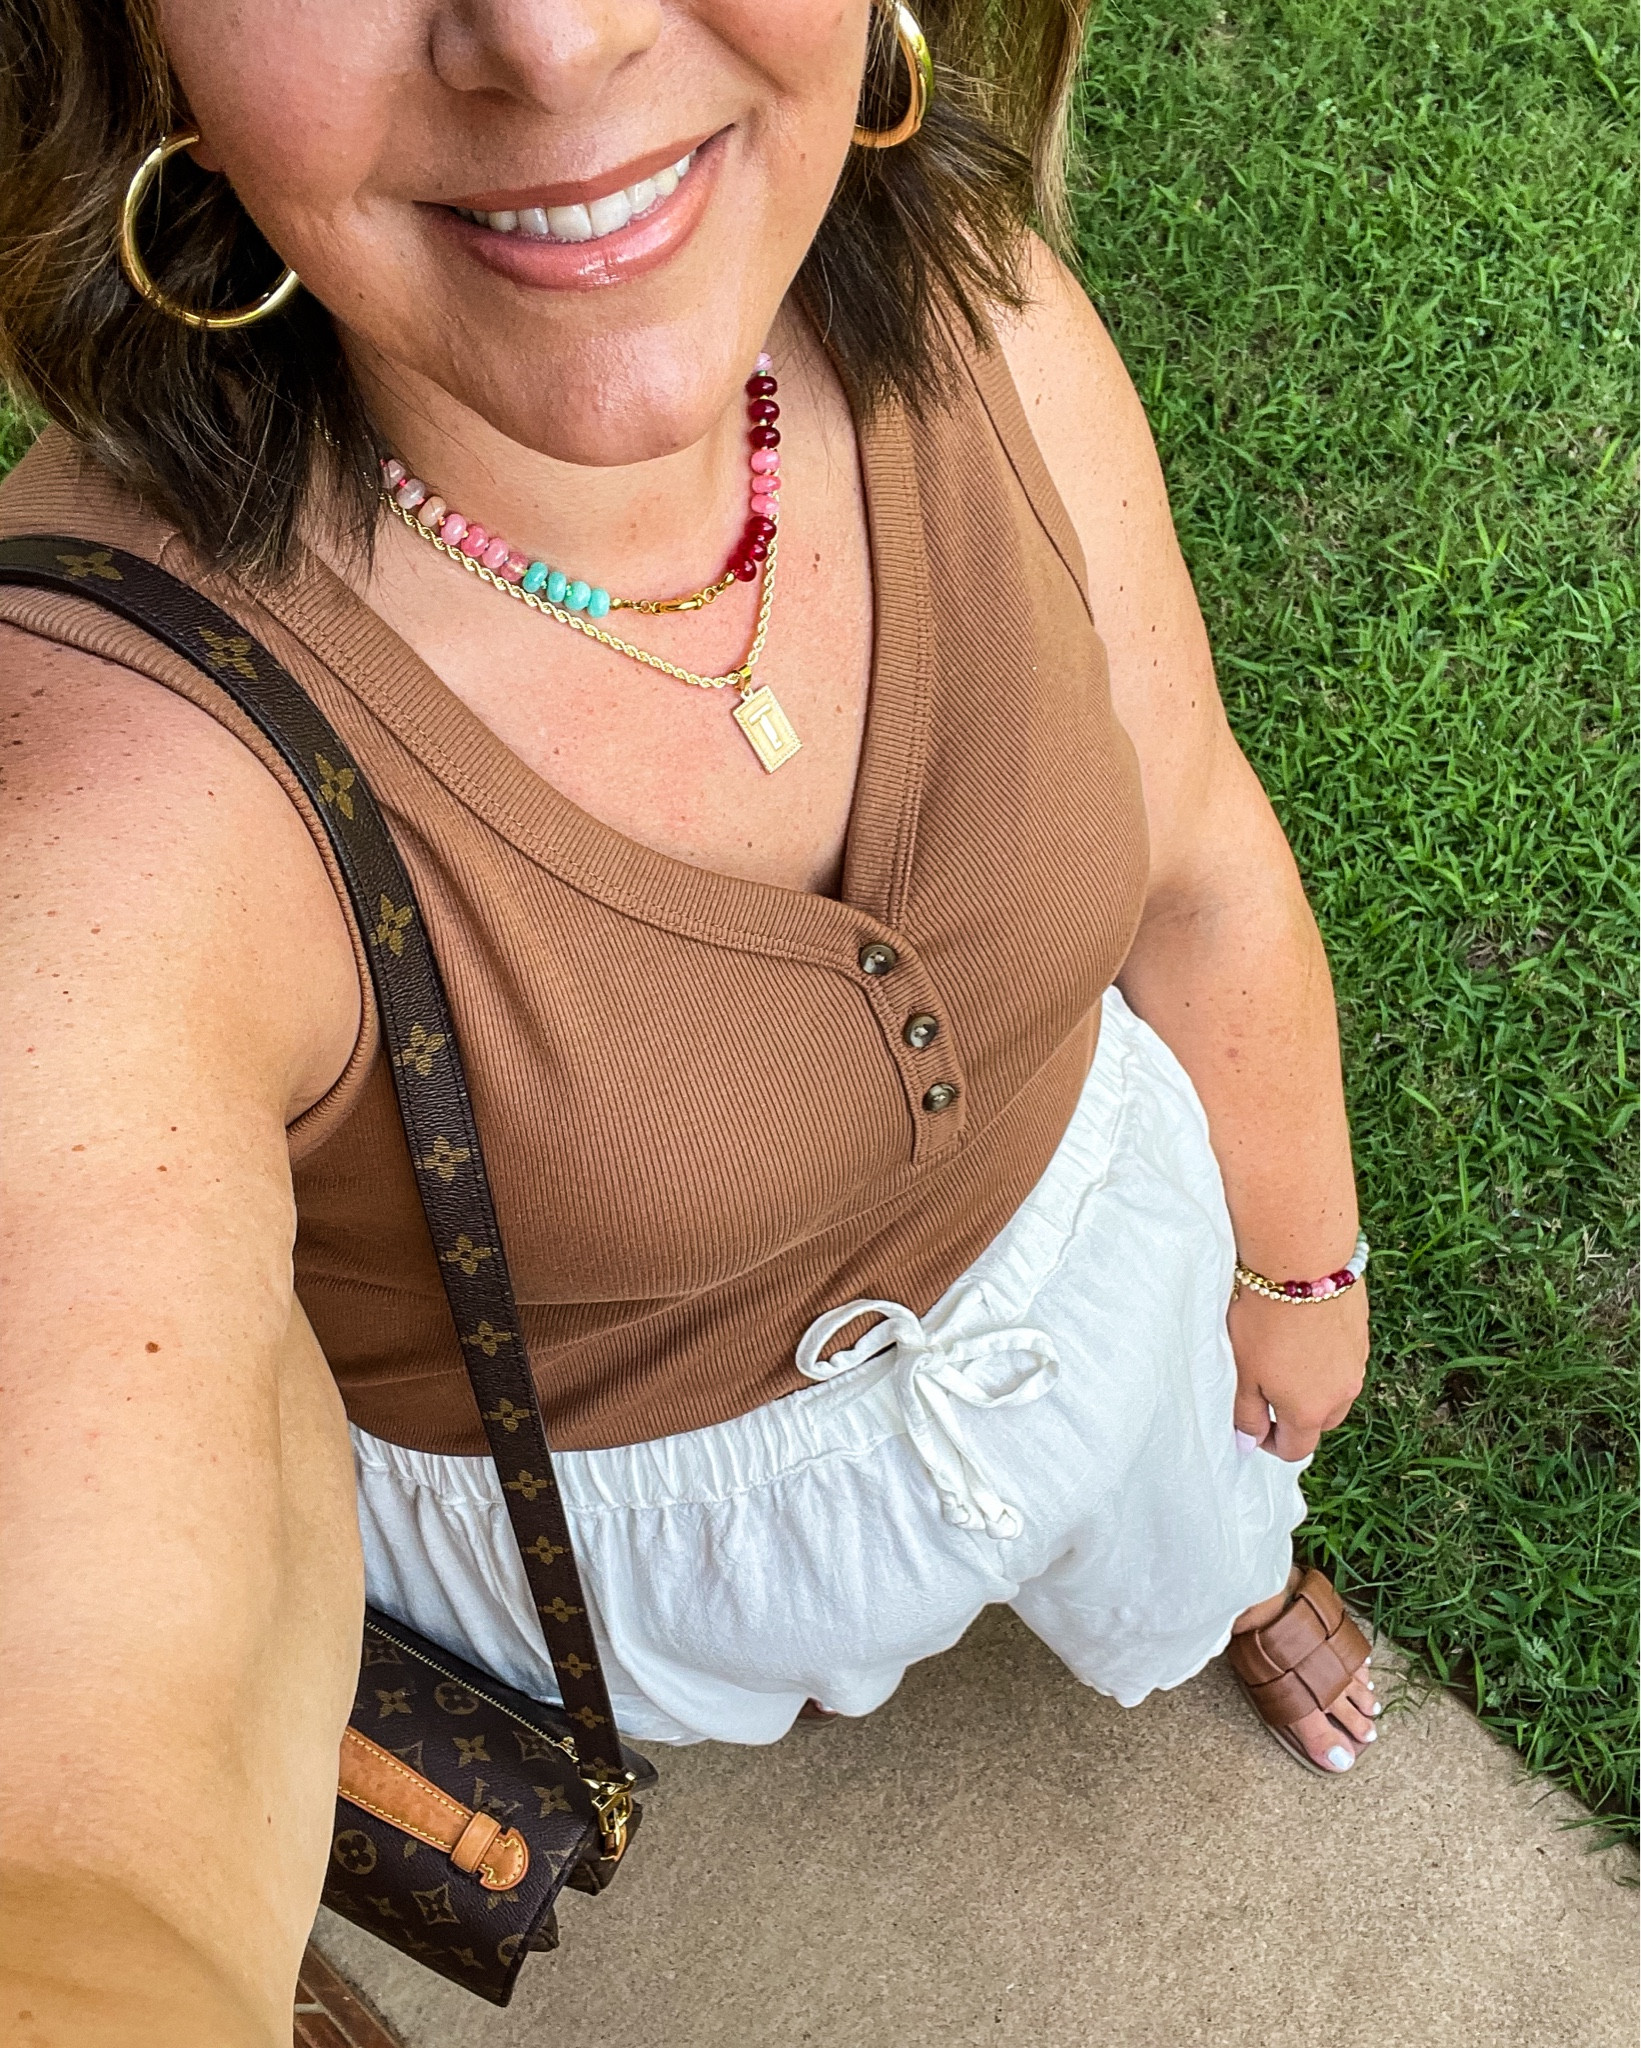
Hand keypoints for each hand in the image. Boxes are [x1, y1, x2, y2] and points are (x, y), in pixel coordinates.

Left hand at [1228, 1280, 1368, 1461]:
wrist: (1303, 1263)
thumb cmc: (1265, 1319)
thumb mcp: (1244, 1371)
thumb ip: (1247, 1413)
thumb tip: (1248, 1443)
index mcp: (1310, 1411)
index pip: (1295, 1449)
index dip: (1270, 1443)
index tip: (1254, 1425)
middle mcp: (1342, 1394)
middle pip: (1320, 1424)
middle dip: (1295, 1418)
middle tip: (1267, 1389)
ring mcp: (1357, 1364)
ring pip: (1336, 1393)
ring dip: (1314, 1389)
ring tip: (1285, 1358)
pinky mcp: (1362, 1336)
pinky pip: (1346, 1363)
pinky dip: (1327, 1360)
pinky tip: (1305, 1334)